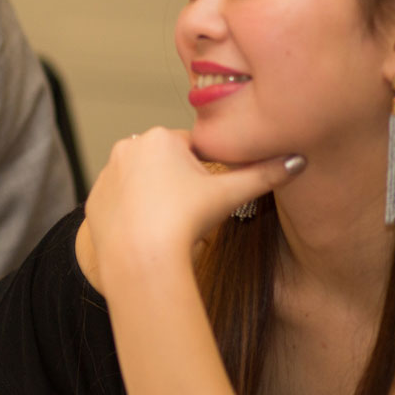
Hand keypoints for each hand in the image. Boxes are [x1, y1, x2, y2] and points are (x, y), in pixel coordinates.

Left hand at [81, 128, 302, 288]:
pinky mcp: (94, 198)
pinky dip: (133, 213)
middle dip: (179, 182)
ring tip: (169, 222)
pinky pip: (120, 202)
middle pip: (165, 163)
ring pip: (141, 181)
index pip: (192, 149)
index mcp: (159, 137)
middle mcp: (127, 147)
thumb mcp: (230, 194)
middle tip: (189, 211)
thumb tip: (299, 160)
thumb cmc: (185, 221)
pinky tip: (146, 230)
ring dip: (155, 196)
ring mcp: (106, 173)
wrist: (141, 257)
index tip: (206, 195)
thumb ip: (265, 174)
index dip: (205, 173)